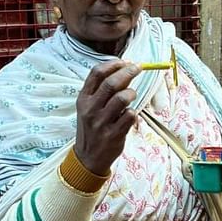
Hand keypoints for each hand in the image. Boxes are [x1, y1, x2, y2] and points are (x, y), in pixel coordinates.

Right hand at [74, 60, 141, 174]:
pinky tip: (130, 116)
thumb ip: (103, 91)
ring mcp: (101, 122)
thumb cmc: (92, 128)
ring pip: (122, 98)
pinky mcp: (113, 134)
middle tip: (138, 68)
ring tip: (132, 95)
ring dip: (132, 93)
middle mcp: (90, 109)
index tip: (125, 62)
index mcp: (83, 99)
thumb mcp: (89, 108)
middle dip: (128, 72)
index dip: (113, 64)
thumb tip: (125, 72)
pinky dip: (133, 112)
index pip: (97, 73)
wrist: (88, 158)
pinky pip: (130, 116)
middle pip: (111, 83)